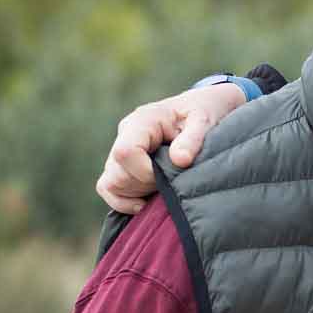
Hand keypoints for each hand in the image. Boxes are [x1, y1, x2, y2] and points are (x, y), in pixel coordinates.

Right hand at [95, 82, 246, 212]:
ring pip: (112, 184)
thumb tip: (180, 160)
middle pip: (117, 173)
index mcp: (143, 120)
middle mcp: (126, 134)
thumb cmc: (202, 113)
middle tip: (173, 180)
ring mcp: (120, 150)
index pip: (125, 152)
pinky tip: (148, 202)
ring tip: (165, 186)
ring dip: (138, 193)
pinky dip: (126, 202)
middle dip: (146, 185)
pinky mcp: (121, 166)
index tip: (171, 175)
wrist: (200, 110)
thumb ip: (193, 139)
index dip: (146, 172)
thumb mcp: (204, 121)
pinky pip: (109, 190)